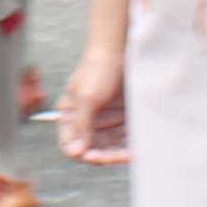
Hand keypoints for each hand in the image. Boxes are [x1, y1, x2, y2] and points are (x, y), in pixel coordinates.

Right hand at [56, 41, 128, 164]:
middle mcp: (86, 120)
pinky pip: (124, 138)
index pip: (71, 144)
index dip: (82, 153)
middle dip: (104, 155)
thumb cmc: (98, 69)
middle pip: (92, 148)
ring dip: (119, 152)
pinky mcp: (121, 118)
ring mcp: (104, 119)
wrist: (122, 49)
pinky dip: (129, 144)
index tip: (95, 156)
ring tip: (130, 155)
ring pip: (109, 146)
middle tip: (117, 157)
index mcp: (70, 115)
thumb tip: (75, 153)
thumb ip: (81, 126)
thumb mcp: (86, 98)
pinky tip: (136, 148)